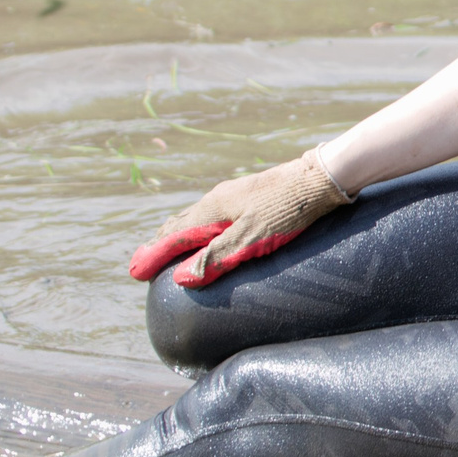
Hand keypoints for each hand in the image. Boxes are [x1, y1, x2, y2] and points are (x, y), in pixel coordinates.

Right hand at [126, 150, 353, 287]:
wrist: (322, 178)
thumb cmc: (289, 209)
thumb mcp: (253, 238)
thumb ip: (218, 257)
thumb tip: (181, 278)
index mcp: (212, 209)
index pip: (172, 236)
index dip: (153, 255)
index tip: (135, 271)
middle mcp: (217, 200)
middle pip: (178, 225)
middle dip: (159, 245)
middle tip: (144, 264)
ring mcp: (233, 197)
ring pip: (194, 218)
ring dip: (176, 235)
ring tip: (167, 249)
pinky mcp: (249, 199)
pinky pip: (211, 216)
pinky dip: (196, 229)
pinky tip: (207, 235)